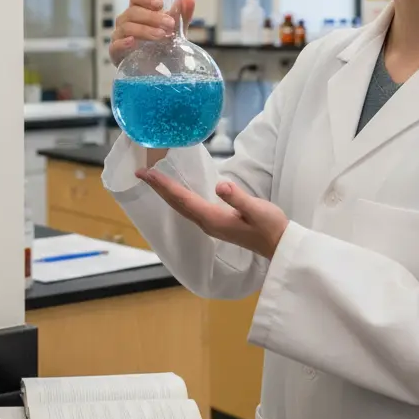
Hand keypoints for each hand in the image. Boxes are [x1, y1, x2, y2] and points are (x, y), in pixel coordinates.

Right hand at [109, 0, 195, 65]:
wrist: (158, 72)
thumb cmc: (163, 47)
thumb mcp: (176, 31)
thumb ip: (182, 15)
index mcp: (139, 12)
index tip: (160, 4)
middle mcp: (126, 21)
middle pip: (133, 11)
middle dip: (152, 17)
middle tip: (169, 24)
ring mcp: (119, 36)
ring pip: (127, 27)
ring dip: (145, 29)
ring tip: (161, 36)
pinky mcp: (116, 53)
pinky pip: (115, 45)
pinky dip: (124, 42)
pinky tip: (133, 42)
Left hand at [135, 167, 288, 259]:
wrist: (278, 245)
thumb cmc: (270, 226)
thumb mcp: (257, 210)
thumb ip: (238, 198)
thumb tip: (220, 185)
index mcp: (213, 218)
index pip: (183, 199)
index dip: (164, 186)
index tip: (148, 174)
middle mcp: (206, 223)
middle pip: (177, 204)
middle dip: (158, 188)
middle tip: (140, 173)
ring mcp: (210, 224)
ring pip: (181, 207)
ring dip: (165, 193)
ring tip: (152, 180)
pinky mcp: (215, 222)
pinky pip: (189, 208)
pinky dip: (177, 198)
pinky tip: (174, 193)